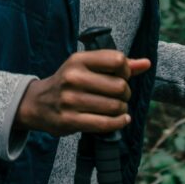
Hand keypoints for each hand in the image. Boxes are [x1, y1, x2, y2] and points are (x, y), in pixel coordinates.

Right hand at [15, 50, 151, 135]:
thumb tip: (146, 64)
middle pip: (119, 86)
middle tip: (120, 96)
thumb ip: (116, 65)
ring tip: (118, 108)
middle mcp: (73, 77)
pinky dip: (119, 123)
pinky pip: (105, 124)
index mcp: (79, 60)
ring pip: (114, 106)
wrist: (38, 104)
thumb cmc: (69, 83)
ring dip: (122, 109)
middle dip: (125, 93)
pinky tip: (121, 120)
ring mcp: (70, 100)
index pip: (117, 60)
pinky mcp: (70, 120)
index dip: (126, 70)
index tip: (122, 76)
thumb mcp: (87, 67)